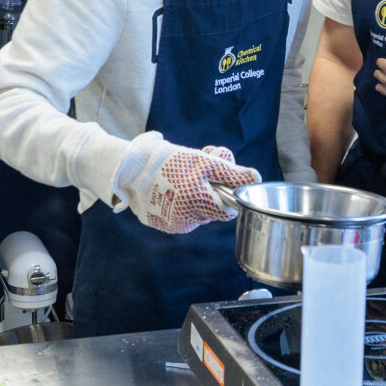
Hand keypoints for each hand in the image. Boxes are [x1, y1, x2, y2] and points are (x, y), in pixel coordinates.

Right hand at [113, 131, 258, 234]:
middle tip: (199, 169)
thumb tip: (256, 178)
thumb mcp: (203, 161)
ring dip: (196, 196)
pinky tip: (171, 188)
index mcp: (200, 204)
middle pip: (212, 210)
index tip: (219, 178)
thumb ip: (231, 172)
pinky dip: (181, 203)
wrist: (128, 169)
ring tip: (182, 178)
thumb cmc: (168, 161)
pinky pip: (181, 215)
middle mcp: (188, 220)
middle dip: (211, 190)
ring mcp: (173, 224)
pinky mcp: (161, 224)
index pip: (228, 209)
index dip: (227, 192)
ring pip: (197, 213)